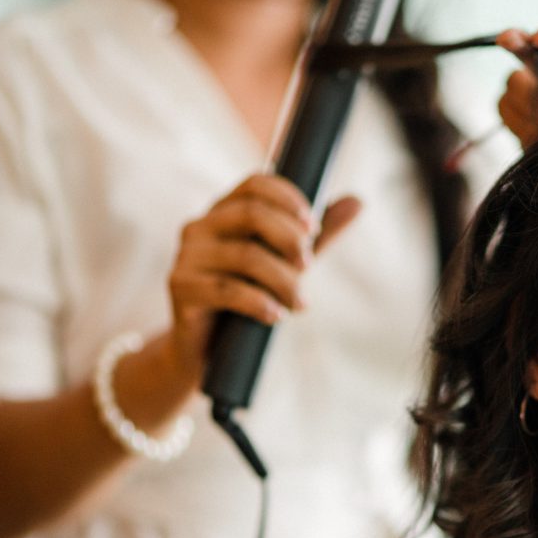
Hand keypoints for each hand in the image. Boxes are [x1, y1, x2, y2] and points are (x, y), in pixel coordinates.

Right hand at [166, 174, 359, 380]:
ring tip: (301, 304)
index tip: (315, 227)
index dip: (288, 198)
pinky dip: (260, 303)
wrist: (208, 353)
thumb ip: (320, 236)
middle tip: (310, 265)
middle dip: (289, 238)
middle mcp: (200, 227)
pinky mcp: (180, 287)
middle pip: (251, 213)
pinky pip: (227, 290)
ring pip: (245, 256)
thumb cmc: (251, 300)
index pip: (255, 184)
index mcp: (224, 212)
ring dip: (283, 280)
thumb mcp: (290, 264)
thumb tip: (358, 202)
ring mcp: (186, 256)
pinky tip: (276, 316)